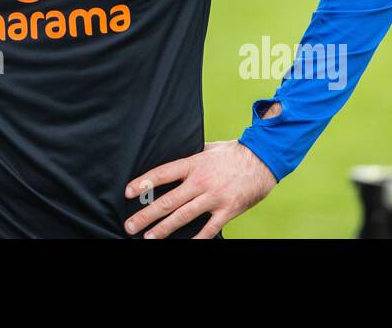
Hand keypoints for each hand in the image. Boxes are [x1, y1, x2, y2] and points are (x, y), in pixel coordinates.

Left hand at [124, 140, 275, 238]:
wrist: (263, 158)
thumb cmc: (233, 152)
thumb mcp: (207, 147)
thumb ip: (190, 156)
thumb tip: (171, 155)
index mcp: (193, 164)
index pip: (162, 174)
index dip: (143, 183)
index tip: (127, 192)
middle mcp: (200, 181)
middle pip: (167, 200)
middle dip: (146, 214)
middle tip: (130, 225)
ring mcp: (214, 197)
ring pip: (183, 216)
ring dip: (163, 229)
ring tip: (148, 237)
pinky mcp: (228, 210)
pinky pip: (209, 229)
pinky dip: (196, 239)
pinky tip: (184, 245)